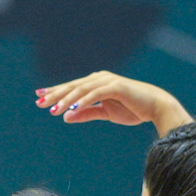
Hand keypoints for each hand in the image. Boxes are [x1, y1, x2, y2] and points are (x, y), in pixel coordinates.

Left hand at [35, 72, 189, 131]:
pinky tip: (71, 108)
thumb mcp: (105, 113)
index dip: (56, 92)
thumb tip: (66, 117)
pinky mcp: (116, 86)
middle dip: (55, 94)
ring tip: (53, 110)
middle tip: (39, 102)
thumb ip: (86, 113)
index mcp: (97, 83)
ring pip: (81, 89)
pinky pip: (95, 94)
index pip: (72, 87)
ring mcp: (108, 81)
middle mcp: (100, 78)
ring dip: (66, 99)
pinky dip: (82, 100)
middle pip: (73, 86)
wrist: (155, 107)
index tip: (39, 97)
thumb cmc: (132, 109)